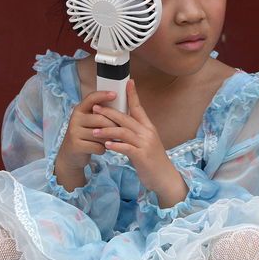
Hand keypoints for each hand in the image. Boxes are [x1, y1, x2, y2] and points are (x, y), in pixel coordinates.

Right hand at [56, 89, 121, 179]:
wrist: (71, 154)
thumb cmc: (85, 135)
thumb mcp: (89, 122)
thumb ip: (100, 114)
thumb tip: (120, 106)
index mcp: (79, 110)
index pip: (91, 98)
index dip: (103, 95)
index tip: (114, 94)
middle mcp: (75, 119)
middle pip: (100, 118)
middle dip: (113, 126)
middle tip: (121, 131)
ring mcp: (74, 132)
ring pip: (100, 134)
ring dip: (109, 139)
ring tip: (111, 141)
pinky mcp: (76, 145)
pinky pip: (97, 146)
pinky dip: (103, 149)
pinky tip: (102, 149)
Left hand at [92, 80, 182, 198]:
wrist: (164, 178)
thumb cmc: (152, 161)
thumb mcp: (144, 143)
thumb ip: (134, 133)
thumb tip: (119, 126)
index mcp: (148, 128)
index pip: (139, 108)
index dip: (133, 95)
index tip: (128, 82)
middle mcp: (147, 133)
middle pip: (126, 118)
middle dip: (109, 112)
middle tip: (95, 108)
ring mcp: (145, 144)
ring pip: (123, 132)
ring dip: (107, 130)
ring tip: (94, 130)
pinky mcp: (142, 156)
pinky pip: (126, 148)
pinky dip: (115, 146)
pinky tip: (105, 145)